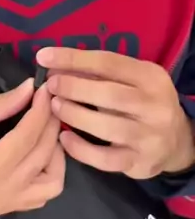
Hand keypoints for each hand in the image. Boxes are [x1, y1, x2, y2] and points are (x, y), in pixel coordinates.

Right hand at [0, 81, 64, 218]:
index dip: (40, 109)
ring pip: (52, 182)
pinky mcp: (6, 209)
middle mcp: (5, 194)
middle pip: (44, 156)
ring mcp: (7, 206)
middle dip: (51, 124)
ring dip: (56, 154)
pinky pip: (41, 195)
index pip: (28, 136)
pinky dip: (48, 173)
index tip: (44, 87)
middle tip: (49, 101)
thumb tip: (28, 89)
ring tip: (46, 129)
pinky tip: (39, 152)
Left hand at [36, 47, 194, 180]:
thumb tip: (54, 64)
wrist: (175, 142)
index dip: (73, 59)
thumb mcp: (131, 81)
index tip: (44, 56)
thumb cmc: (142, 104)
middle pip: (109, 94)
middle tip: (50, 85)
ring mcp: (148, 136)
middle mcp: (154, 106)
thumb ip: (99, 74)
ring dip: (74, 115)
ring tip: (54, 108)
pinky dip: (80, 149)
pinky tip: (63, 138)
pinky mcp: (138, 162)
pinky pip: (104, 159)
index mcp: (150, 77)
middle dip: (74, 87)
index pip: (108, 62)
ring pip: (106, 126)